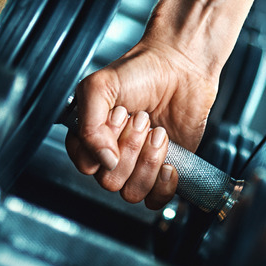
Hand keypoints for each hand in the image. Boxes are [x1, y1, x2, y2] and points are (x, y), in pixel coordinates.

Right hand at [64, 35, 218, 208]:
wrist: (181, 66)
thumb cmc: (140, 71)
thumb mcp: (100, 87)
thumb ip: (88, 125)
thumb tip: (104, 161)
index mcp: (90, 136)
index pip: (84, 164)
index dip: (102, 146)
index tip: (117, 116)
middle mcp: (111, 154)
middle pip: (109, 180)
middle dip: (130, 148)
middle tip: (141, 118)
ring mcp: (137, 165)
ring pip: (132, 192)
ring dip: (148, 161)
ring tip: (158, 131)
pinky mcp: (163, 171)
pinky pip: (155, 200)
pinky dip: (163, 185)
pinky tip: (169, 160)